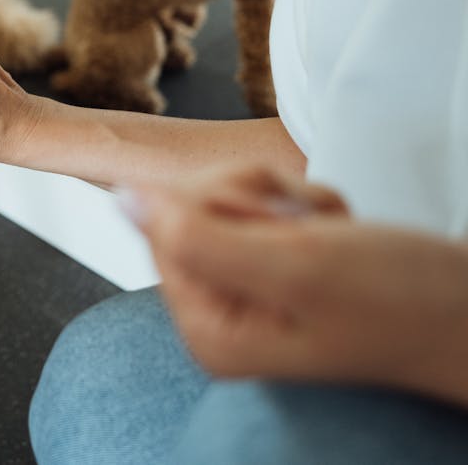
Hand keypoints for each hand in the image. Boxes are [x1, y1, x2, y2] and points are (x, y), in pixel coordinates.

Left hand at [122, 166, 467, 406]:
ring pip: (230, 197)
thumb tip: (122, 198)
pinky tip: (341, 231)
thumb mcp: (295, 266)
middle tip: (309, 227)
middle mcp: (220, 313)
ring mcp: (248, 287)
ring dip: (288, 199)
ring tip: (331, 232)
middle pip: (190, 208)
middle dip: (257, 199)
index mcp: (210, 329)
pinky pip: (267, 202)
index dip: (218, 204)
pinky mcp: (277, 264)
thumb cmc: (404, 302)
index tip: (275, 223)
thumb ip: (197, 236)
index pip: (163, 225)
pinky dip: (309, 204)